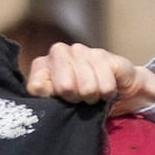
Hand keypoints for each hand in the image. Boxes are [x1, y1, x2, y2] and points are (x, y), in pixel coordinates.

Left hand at [29, 39, 154, 112]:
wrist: (117, 91)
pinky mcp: (103, 54)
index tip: (60, 100)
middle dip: (75, 98)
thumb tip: (42, 99)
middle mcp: (58, 52)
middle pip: (64, 87)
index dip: (52, 99)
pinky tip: (106, 88)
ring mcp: (80, 50)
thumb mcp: (60, 104)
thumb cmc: (82, 99)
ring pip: (86, 87)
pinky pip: (105, 86)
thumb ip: (48, 100)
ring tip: (93, 93)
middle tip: (80, 97)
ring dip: (92, 96)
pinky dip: (107, 93)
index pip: (36, 86)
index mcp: (40, 66)